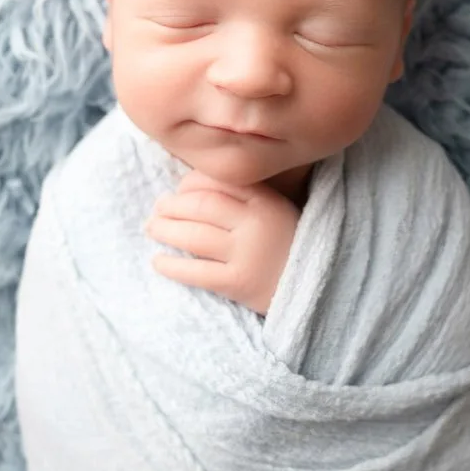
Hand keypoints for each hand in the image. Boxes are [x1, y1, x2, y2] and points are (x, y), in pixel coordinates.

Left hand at [145, 170, 299, 314]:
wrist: (317, 289)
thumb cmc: (288, 246)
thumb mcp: (275, 211)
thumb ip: (244, 196)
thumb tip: (189, 188)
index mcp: (265, 200)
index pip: (217, 181)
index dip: (189, 183)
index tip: (177, 190)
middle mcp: (255, 224)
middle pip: (201, 206)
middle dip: (171, 205)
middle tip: (157, 208)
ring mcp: (246, 254)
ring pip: (194, 236)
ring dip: (165, 230)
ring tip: (152, 228)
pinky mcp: (238, 283)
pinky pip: (196, 272)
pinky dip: (172, 266)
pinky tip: (158, 262)